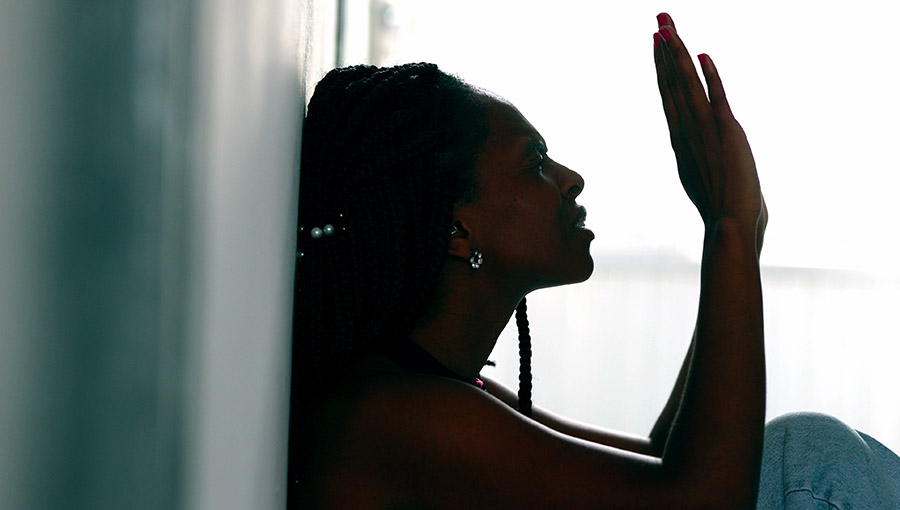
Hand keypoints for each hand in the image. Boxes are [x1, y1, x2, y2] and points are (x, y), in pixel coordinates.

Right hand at [653, 13, 762, 231]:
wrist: (729, 226)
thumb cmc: (724, 212)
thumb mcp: (708, 180)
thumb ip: (706, 163)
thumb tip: (709, 160)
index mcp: (682, 140)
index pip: (669, 95)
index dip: (662, 67)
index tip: (657, 43)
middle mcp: (687, 131)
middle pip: (672, 82)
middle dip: (665, 49)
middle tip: (659, 20)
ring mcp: (705, 131)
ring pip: (686, 84)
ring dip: (678, 53)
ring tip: (669, 26)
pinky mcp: (727, 132)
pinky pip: (716, 96)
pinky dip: (710, 75)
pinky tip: (702, 55)